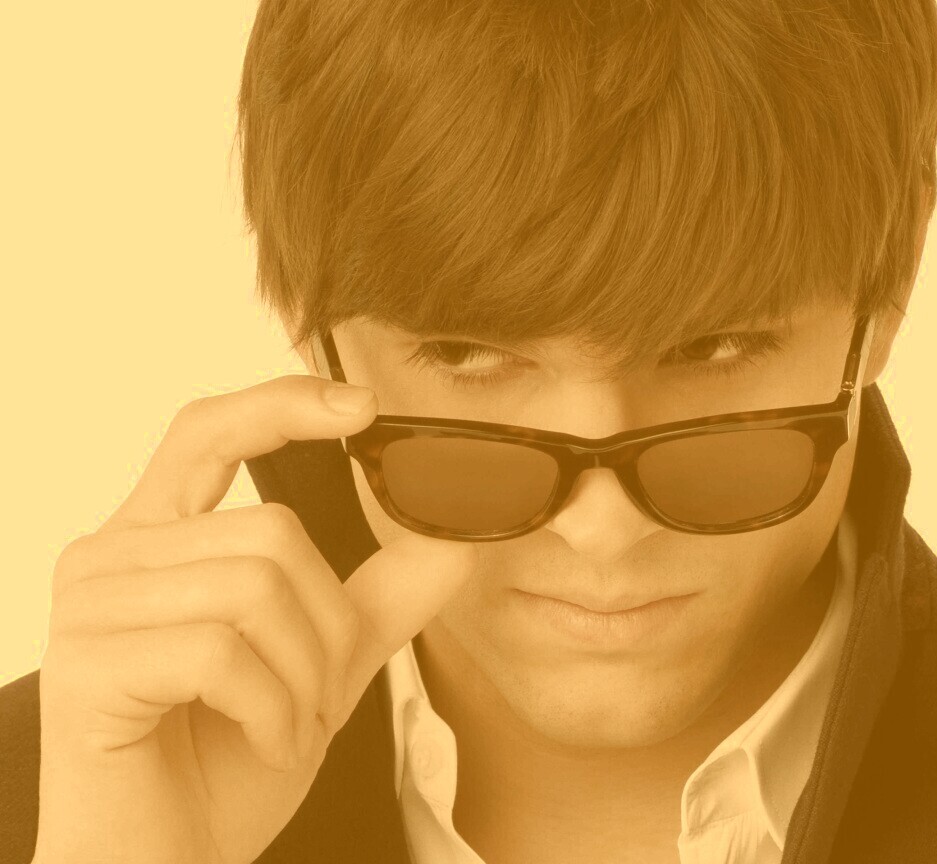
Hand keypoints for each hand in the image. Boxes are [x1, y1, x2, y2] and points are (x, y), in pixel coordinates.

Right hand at [32, 375, 477, 863]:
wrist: (167, 861)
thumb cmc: (225, 760)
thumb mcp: (320, 665)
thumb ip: (377, 597)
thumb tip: (455, 537)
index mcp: (157, 539)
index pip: (209, 432)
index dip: (283, 405)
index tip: (365, 408)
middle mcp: (110, 556)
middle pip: (270, 530)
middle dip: (325, 625)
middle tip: (316, 696)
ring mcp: (89, 606)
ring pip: (255, 587)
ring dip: (304, 674)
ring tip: (287, 723)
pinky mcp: (85, 664)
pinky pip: (223, 652)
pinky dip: (272, 708)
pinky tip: (263, 742)